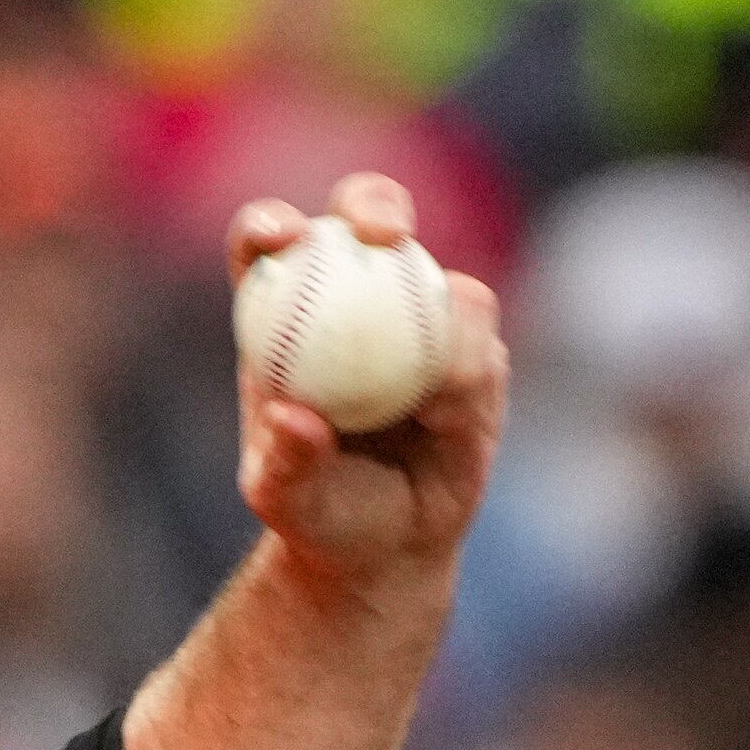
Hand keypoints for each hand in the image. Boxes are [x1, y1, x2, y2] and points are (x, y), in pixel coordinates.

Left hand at [226, 172, 508, 593]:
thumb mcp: (286, 500)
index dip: (270, 225)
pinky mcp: (474, 353)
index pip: (268, 249)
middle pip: (366, 221)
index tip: (282, 236)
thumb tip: (290, 417)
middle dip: (375, 205)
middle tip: (385, 235)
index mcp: (285, 316)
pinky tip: (446, 415)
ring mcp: (423, 321)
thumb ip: (285, 460)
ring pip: (443, 281)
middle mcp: (357, 301)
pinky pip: (481, 342)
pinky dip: (467, 371)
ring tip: (428, 399)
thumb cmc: (317, 513)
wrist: (386, 544)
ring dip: (443, 316)